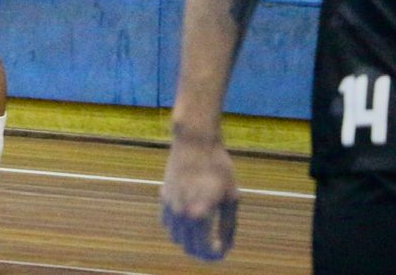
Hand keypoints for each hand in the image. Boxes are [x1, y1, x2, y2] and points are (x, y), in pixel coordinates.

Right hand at [161, 131, 239, 260]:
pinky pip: (167, 223)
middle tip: (215, 248)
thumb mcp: (231, 197)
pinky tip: (189, 222)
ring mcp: (170, 205)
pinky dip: (177, 229)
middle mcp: (180, 214)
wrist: (194, 141)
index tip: (223, 250)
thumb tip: (226, 246)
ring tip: (203, 236)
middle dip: (202, 252)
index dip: (216, 255)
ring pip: (176, 237)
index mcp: (199, 215)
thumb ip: (229, 225)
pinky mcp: (163, 196)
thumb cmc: (218, 167)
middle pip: (188, 248)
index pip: (205, 250)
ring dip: (189, 241)